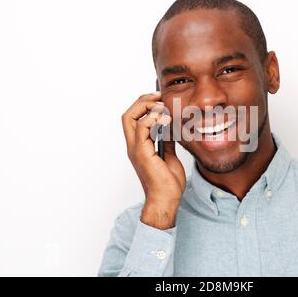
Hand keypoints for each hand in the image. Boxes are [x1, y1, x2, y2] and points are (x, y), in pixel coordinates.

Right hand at [121, 92, 185, 228]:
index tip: (159, 99)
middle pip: (128, 115)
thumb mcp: (169, 155)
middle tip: (158, 96)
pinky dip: (153, 119)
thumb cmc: (168, 183)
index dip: (144, 105)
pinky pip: (142, 128)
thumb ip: (166, 141)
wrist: (166, 200)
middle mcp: (134, 146)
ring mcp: (136, 149)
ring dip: (147, 107)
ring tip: (162, 106)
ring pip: (130, 118)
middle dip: (142, 101)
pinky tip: (166, 119)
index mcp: (139, 146)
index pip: (133, 119)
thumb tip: (169, 128)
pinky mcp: (142, 153)